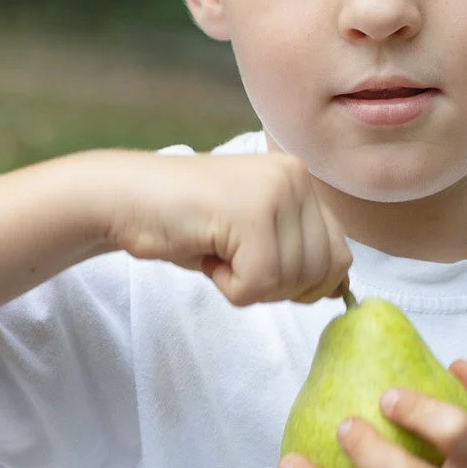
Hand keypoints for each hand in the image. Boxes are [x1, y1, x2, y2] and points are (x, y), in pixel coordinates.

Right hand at [106, 150, 351, 306]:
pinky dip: (230, 287)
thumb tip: (341, 290)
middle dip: (277, 287)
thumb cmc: (185, 222)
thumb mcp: (256, 235)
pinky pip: (260, 283)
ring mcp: (276, 190)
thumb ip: (297, 251)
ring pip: (291, 280)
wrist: (125, 199)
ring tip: (216, 252)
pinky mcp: (251, 212)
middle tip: (233, 263)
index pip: (339, 256)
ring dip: (248, 286)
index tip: (260, 271)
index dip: (304, 283)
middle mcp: (295, 177)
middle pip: (323, 272)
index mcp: (301, 179)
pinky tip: (207, 255)